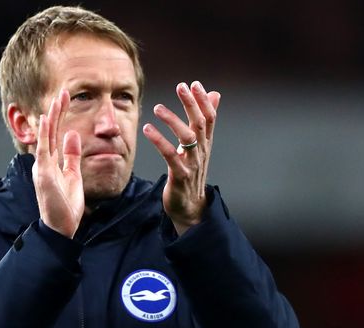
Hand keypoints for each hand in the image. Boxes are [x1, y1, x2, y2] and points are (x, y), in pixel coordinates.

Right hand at [31, 89, 84, 237]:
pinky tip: (46, 120)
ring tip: (57, 100)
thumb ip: (72, 155)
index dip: (60, 116)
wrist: (61, 226)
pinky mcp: (44, 174)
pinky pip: (44, 150)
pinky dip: (44, 135)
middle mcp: (44, 162)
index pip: (55, 134)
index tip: (66, 99)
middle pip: (50, 131)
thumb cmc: (66, 204)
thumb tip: (73, 135)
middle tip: (63, 92)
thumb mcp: (73, 174)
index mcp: (51, 162)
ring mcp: (42, 167)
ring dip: (51, 118)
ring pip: (46, 137)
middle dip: (56, 111)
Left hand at [143, 81, 220, 235]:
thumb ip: (204, 121)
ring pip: (187, 137)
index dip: (204, 101)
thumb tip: (216, 94)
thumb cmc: (191, 174)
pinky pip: (170, 155)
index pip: (210, 119)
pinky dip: (159, 141)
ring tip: (157, 108)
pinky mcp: (180, 176)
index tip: (194, 84)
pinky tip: (148, 129)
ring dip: (173, 120)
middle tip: (181, 87)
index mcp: (205, 145)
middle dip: (191, 104)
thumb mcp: (199, 147)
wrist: (189, 208)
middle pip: (200, 124)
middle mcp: (201, 152)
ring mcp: (192, 164)